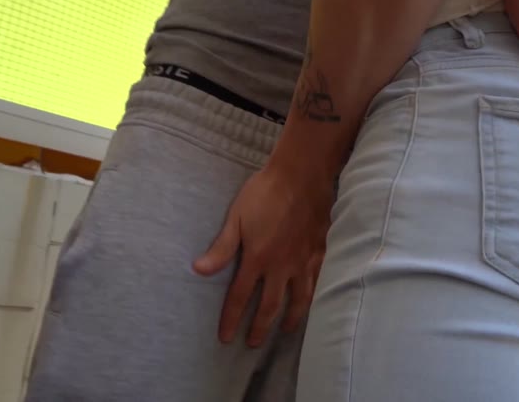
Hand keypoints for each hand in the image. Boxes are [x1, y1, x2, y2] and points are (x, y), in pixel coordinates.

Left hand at [193, 164, 332, 346]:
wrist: (301, 175)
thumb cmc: (265, 193)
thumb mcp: (236, 217)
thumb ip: (221, 248)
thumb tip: (198, 271)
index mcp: (257, 259)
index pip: (240, 298)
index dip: (231, 320)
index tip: (226, 338)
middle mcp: (281, 267)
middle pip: (269, 306)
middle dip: (260, 328)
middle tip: (253, 343)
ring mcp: (303, 262)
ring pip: (298, 300)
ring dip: (289, 319)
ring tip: (284, 331)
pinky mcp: (320, 253)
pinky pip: (317, 282)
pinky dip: (313, 298)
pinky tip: (311, 303)